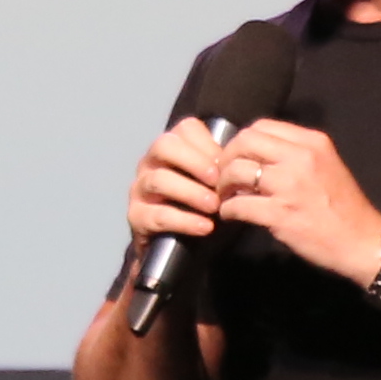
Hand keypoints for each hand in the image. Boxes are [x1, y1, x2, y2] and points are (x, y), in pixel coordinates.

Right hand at [125, 116, 230, 253]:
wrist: (180, 249)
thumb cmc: (201, 209)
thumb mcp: (215, 184)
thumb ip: (224, 169)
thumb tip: (244, 163)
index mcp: (171, 148)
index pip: (185, 129)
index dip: (208, 144)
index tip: (227, 163)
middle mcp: (151, 163)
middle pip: (164, 146)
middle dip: (195, 162)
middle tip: (219, 181)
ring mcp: (140, 189)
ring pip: (159, 180)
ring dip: (191, 192)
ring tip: (215, 206)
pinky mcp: (136, 217)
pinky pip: (157, 215)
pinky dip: (184, 220)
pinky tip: (205, 226)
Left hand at [212, 120, 380, 285]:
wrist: (363, 242)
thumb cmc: (344, 208)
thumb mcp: (326, 166)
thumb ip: (295, 156)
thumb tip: (256, 157)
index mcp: (312, 142)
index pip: (262, 126)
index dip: (242, 141)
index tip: (237, 157)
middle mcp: (300, 157)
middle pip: (245, 141)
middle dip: (227, 157)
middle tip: (223, 175)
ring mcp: (289, 185)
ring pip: (236, 170)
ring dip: (223, 184)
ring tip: (225, 195)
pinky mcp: (280, 213)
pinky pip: (239, 204)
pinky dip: (228, 209)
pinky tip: (230, 215)